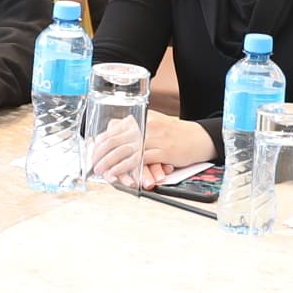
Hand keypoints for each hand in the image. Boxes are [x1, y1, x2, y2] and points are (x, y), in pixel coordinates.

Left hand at [91, 111, 211, 186]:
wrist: (199, 138)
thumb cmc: (175, 134)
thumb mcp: (154, 124)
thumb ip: (136, 128)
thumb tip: (114, 135)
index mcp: (142, 118)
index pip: (114, 129)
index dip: (101, 142)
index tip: (93, 152)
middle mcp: (146, 125)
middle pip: (116, 140)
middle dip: (101, 154)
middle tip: (94, 164)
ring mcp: (154, 138)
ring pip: (124, 151)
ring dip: (109, 163)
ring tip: (101, 171)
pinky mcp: (161, 151)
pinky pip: (138, 161)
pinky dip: (125, 168)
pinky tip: (117, 174)